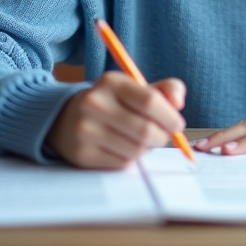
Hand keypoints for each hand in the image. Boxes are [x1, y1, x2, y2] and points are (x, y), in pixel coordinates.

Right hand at [46, 71, 185, 168]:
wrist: (66, 118)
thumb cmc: (112, 103)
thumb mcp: (134, 89)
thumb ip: (164, 90)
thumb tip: (179, 102)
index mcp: (111, 82)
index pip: (150, 101)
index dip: (170, 117)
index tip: (177, 125)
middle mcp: (94, 103)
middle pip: (146, 130)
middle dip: (162, 137)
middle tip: (162, 136)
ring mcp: (85, 130)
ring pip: (137, 150)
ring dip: (146, 149)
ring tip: (138, 140)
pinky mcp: (82, 154)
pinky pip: (122, 163)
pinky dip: (130, 159)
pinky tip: (121, 148)